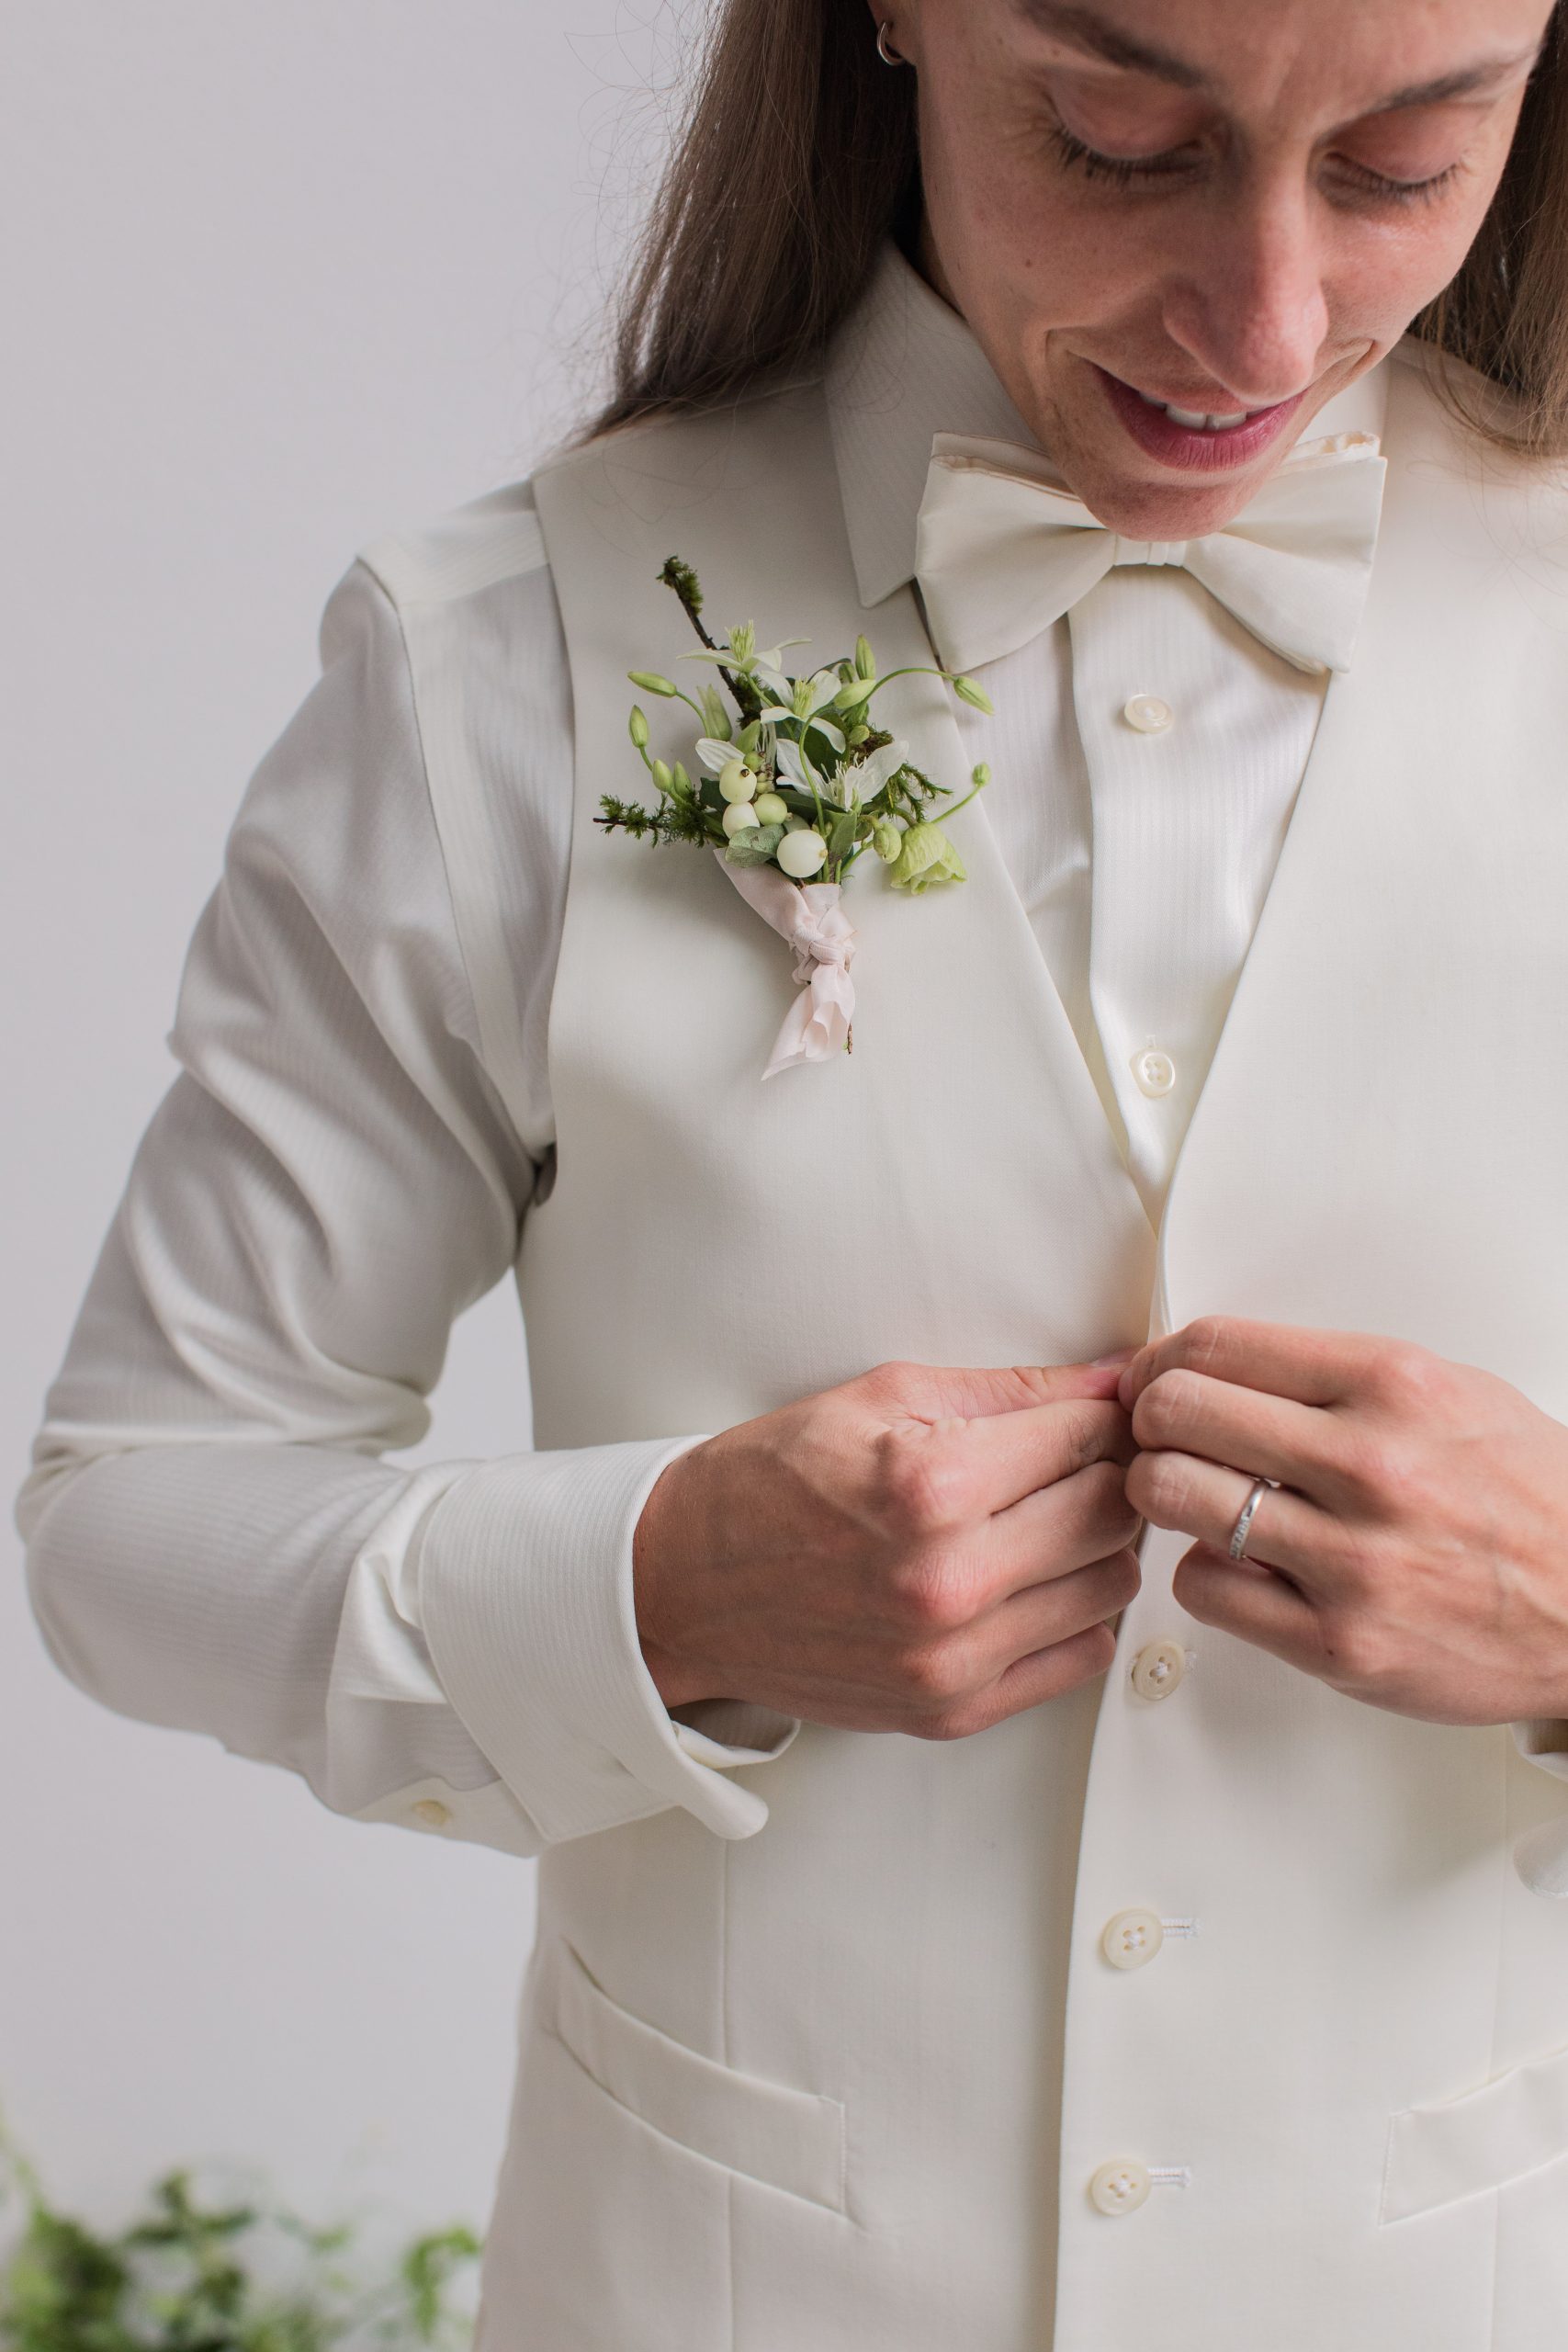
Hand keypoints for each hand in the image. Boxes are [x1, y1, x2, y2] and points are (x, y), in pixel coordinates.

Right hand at [633, 1354, 1142, 1738]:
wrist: (681, 1585)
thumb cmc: (772, 1480)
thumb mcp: (883, 1398)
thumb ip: (1010, 1391)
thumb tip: (1113, 1380)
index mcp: (932, 1486)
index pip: (1088, 1437)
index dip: (1100, 1414)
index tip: (1093, 1410)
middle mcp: (949, 1581)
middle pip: (1112, 1513)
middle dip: (1105, 1474)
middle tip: (1071, 1459)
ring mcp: (952, 1658)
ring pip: (1110, 1588)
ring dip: (1093, 1548)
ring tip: (1042, 1519)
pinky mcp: (951, 1711)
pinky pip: (1078, 1658)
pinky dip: (1070, 1614)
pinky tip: (1024, 1580)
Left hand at [1119, 1315, 1567, 1724]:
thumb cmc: (1532, 1501)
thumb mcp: (1450, 1393)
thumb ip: (1337, 1377)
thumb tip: (1225, 1366)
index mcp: (1394, 1385)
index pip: (1219, 1345)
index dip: (1162, 1359)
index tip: (1154, 1376)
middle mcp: (1370, 1464)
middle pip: (1176, 1411)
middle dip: (1149, 1421)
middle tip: (1161, 1439)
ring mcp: (1353, 1558)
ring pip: (1173, 1496)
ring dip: (1164, 1494)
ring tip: (1195, 1499)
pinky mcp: (1341, 1642)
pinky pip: (1204, 1588)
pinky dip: (1204, 1574)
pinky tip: (1240, 1565)